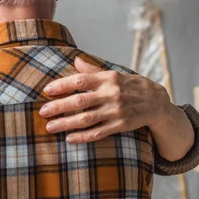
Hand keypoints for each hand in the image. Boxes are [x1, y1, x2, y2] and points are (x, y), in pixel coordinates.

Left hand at [39, 57, 169, 142]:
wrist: (156, 102)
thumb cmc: (130, 85)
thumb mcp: (113, 74)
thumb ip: (92, 70)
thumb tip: (75, 60)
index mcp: (107, 79)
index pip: (81, 81)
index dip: (62, 85)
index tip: (47, 90)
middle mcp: (111, 95)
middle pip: (80, 101)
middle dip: (59, 107)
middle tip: (42, 111)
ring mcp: (115, 112)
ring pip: (86, 119)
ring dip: (66, 124)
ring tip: (50, 127)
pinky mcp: (120, 126)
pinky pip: (98, 133)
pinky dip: (83, 137)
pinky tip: (69, 138)